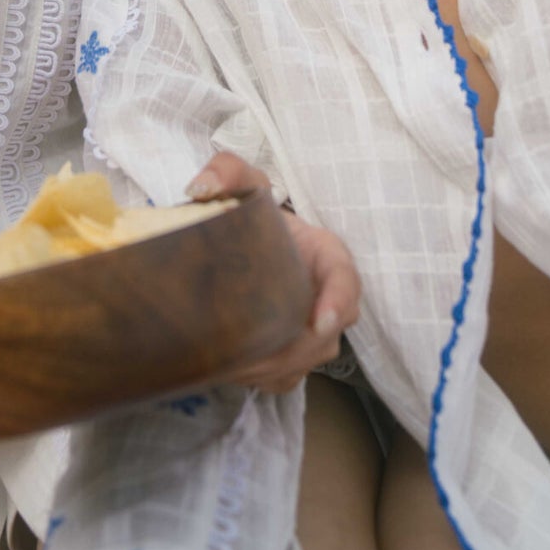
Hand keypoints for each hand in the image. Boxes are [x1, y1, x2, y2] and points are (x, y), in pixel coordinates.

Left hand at [185, 150, 360, 396]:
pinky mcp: (294, 357)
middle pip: (322, 336)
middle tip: (246, 352)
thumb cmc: (254, 215)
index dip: (339, 302)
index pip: (346, 280)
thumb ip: (227, 171)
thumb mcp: (244, 184)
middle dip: (289, 349)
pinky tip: (229, 368)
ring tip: (229, 361)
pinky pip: (283, 377)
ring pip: (301, 362)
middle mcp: (330, 300)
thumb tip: (203, 188)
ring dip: (269, 366)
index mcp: (328, 256)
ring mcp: (315, 334)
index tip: (320, 321)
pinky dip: (259, 377)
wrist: (248, 245)